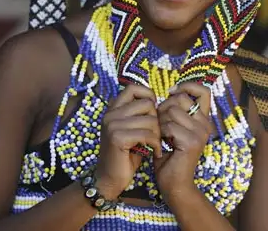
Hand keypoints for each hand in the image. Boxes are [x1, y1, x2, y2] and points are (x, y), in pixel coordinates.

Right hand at [95, 84, 162, 198]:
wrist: (110, 179)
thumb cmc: (126, 153)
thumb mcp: (132, 129)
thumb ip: (139, 114)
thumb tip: (155, 100)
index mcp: (113, 109)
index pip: (133, 88)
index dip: (148, 95)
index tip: (154, 111)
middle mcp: (110, 114)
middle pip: (147, 104)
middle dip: (157, 119)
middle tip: (156, 134)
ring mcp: (112, 125)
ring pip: (150, 120)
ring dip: (157, 134)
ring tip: (155, 144)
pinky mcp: (117, 137)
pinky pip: (147, 134)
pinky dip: (155, 144)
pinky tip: (154, 152)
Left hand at [155, 83, 212, 194]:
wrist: (174, 185)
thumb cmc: (170, 157)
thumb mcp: (173, 130)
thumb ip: (175, 112)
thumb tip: (170, 92)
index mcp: (203, 119)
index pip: (203, 91)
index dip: (187, 86)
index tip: (172, 92)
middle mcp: (206, 124)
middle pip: (180, 98)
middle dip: (164, 107)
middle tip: (160, 124)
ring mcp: (200, 133)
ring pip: (172, 111)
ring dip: (160, 122)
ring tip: (161, 136)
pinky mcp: (192, 142)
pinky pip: (169, 126)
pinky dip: (160, 134)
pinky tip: (161, 145)